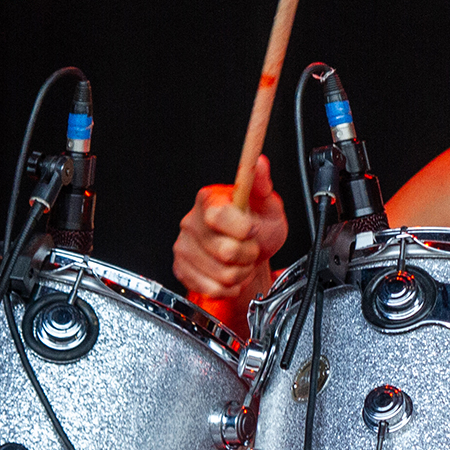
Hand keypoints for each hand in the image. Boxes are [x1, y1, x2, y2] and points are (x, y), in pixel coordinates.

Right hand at [173, 155, 287, 322]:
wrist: (251, 254)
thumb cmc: (257, 227)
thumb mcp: (268, 205)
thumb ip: (262, 185)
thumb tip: (260, 162)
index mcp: (210, 200)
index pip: (218, 216)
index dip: (243, 228)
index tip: (252, 227)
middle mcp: (191, 222)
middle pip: (225, 251)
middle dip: (247, 254)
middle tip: (250, 246)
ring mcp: (184, 247)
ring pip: (221, 275)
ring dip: (240, 272)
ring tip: (242, 260)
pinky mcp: (182, 269)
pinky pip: (212, 288)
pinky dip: (229, 286)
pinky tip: (231, 272)